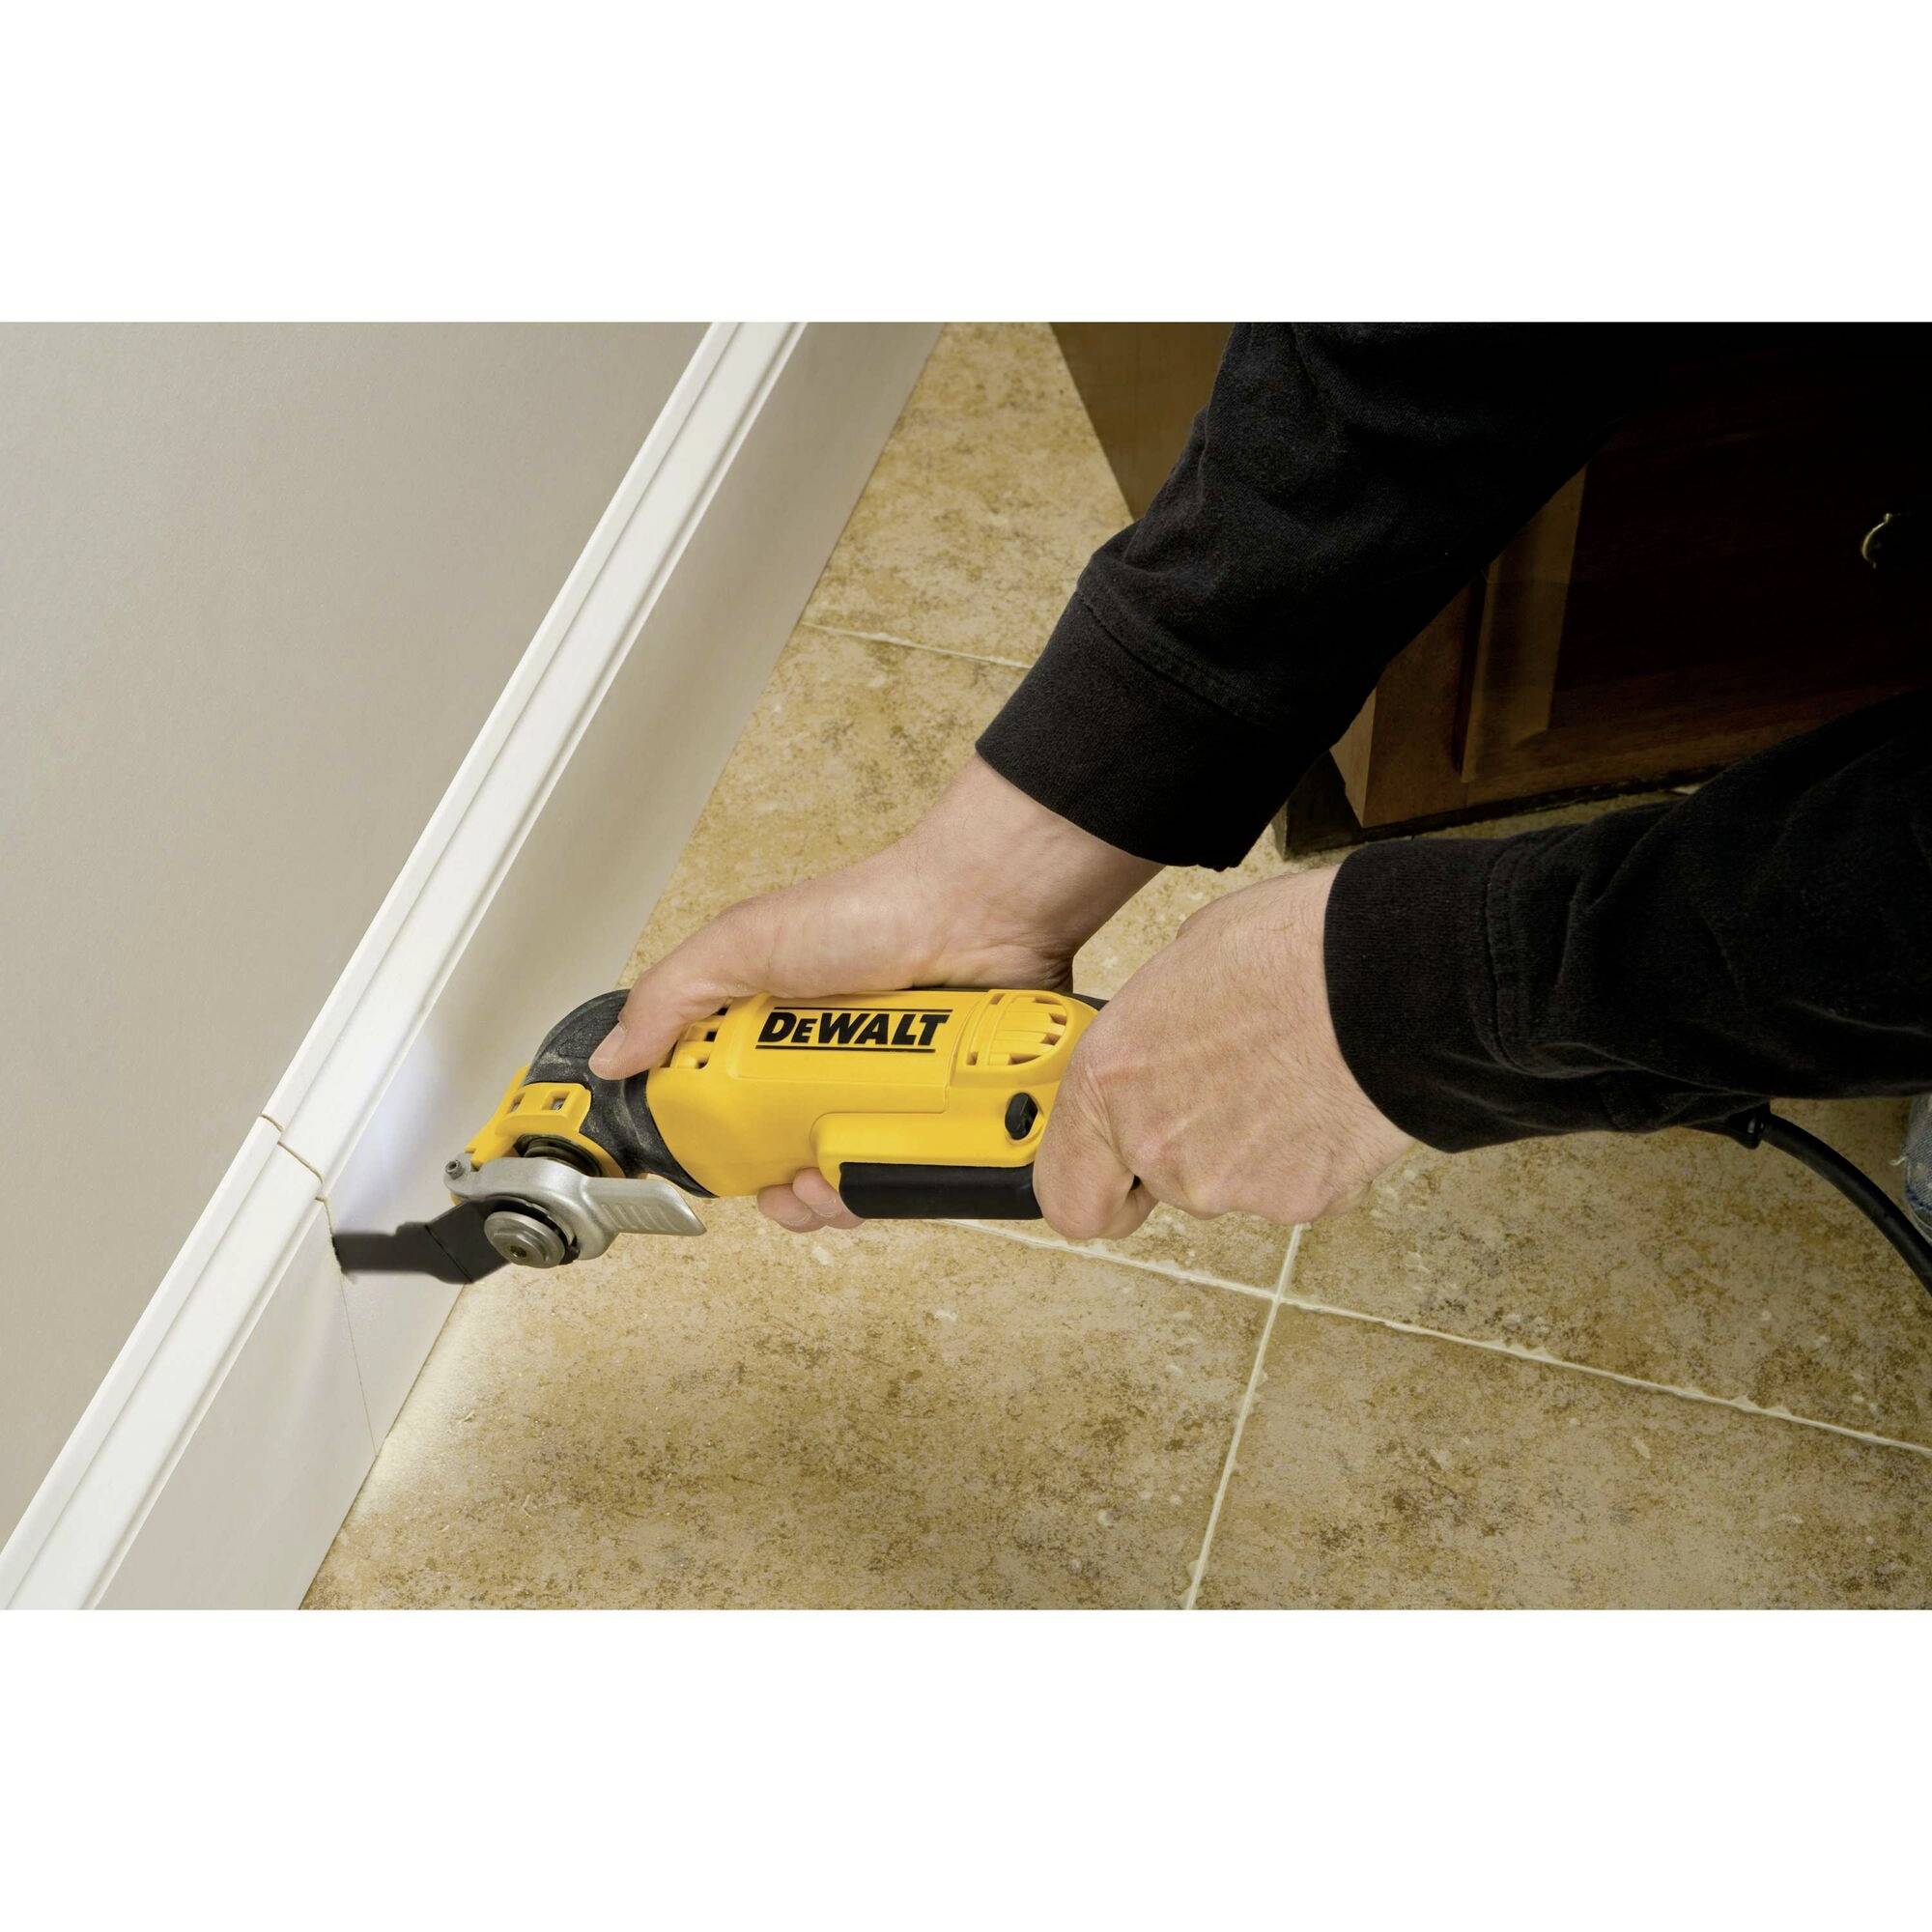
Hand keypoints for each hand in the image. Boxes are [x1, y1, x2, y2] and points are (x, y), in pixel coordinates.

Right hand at [591, 755, 1157, 1230]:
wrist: (981, 911)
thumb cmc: (873, 907)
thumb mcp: (746, 942)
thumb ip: (673, 996)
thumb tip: (614, 1054)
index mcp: (774, 1031)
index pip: (735, 1112)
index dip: (726, 1152)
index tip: (726, 1171)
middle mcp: (830, 1065)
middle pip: (794, 1161)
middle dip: (786, 1193)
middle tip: (790, 1188)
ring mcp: (887, 1089)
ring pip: (853, 1176)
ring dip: (838, 1198)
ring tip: (837, 1183)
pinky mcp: (938, 1107)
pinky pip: (913, 1169)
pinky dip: (898, 1181)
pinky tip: (889, 1169)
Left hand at [1033, 866, 1411, 1238]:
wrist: (1387, 974)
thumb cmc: (1289, 948)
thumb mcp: (1181, 965)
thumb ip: (1151, 1035)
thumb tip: (1161, 1045)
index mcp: (1109, 1082)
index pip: (1066, 1195)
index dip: (1097, 1186)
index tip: (1115, 1176)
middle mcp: (1157, 1145)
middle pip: (1160, 1181)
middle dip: (1191, 1144)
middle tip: (1236, 1082)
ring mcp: (1228, 1183)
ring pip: (1229, 1182)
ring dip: (1252, 1144)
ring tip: (1290, 1073)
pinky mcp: (1300, 1201)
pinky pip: (1293, 1186)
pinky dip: (1309, 1154)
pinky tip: (1326, 1096)